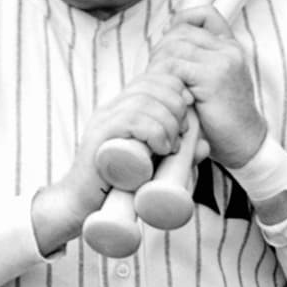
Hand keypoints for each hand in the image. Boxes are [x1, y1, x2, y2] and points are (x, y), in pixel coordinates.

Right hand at [32, 72, 191, 251]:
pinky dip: (154, 132)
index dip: (175, 91)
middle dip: (175, 106)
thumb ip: (179, 154)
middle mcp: (111, 108)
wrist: (81, 207)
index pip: (152, 79)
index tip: (187, 118)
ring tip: (171, 147)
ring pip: (143, 101)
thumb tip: (205, 146)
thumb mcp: (154, 164)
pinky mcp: (99, 137)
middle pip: (150, 85)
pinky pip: (131, 119)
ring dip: (167, 122)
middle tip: (181, 134)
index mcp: (122, 108)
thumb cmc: (117, 187)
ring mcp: (103, 121)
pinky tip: (161, 149)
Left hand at [147, 6, 266, 169]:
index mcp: (229, 47)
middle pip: (180, 31)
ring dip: (159, 67)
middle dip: (161, 50)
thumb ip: (194, 57)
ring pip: (173, 47)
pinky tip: (169, 97)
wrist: (246, 143)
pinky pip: (174, 67)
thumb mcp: (210, 82)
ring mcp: (223, 60)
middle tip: (157, 76)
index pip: (203, 14)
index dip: (180, 23)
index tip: (167, 43)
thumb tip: (164, 32)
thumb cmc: (222, 117)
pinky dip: (164, 80)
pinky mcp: (213, 76)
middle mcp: (228, 49)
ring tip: (162, 88)